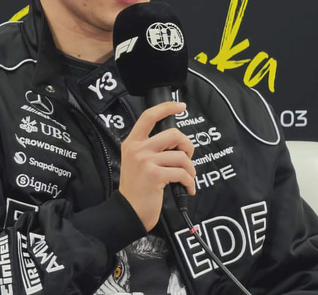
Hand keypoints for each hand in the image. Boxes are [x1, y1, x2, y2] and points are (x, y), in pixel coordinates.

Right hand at [119, 101, 195, 230]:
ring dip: (190, 169)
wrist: (128, 212)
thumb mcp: (136, 162)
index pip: (149, 116)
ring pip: (181, 156)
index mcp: (132, 142)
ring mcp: (146, 161)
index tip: (180, 105)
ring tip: (187, 178)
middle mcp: (137, 149)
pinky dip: (190, 182)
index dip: (166, 107)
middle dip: (188, 146)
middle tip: (187, 158)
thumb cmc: (136, 189)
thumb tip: (176, 142)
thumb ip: (151, 149)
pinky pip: (182, 173)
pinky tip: (188, 188)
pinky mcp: (155, 175)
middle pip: (173, 134)